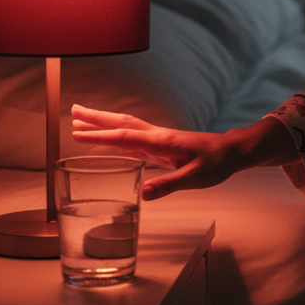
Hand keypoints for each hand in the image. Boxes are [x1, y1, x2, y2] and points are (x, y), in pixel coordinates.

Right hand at [71, 105, 298, 200]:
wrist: (232, 151)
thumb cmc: (217, 163)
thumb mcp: (196, 178)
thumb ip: (170, 184)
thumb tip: (144, 194)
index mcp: (162, 142)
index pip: (126, 137)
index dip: (101, 137)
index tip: (78, 134)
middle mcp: (157, 136)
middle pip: (121, 123)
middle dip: (96, 118)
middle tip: (72, 111)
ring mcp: (158, 139)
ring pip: (125, 127)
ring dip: (103, 122)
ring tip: (80, 119)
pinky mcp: (161, 145)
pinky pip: (132, 136)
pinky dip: (115, 134)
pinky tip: (106, 141)